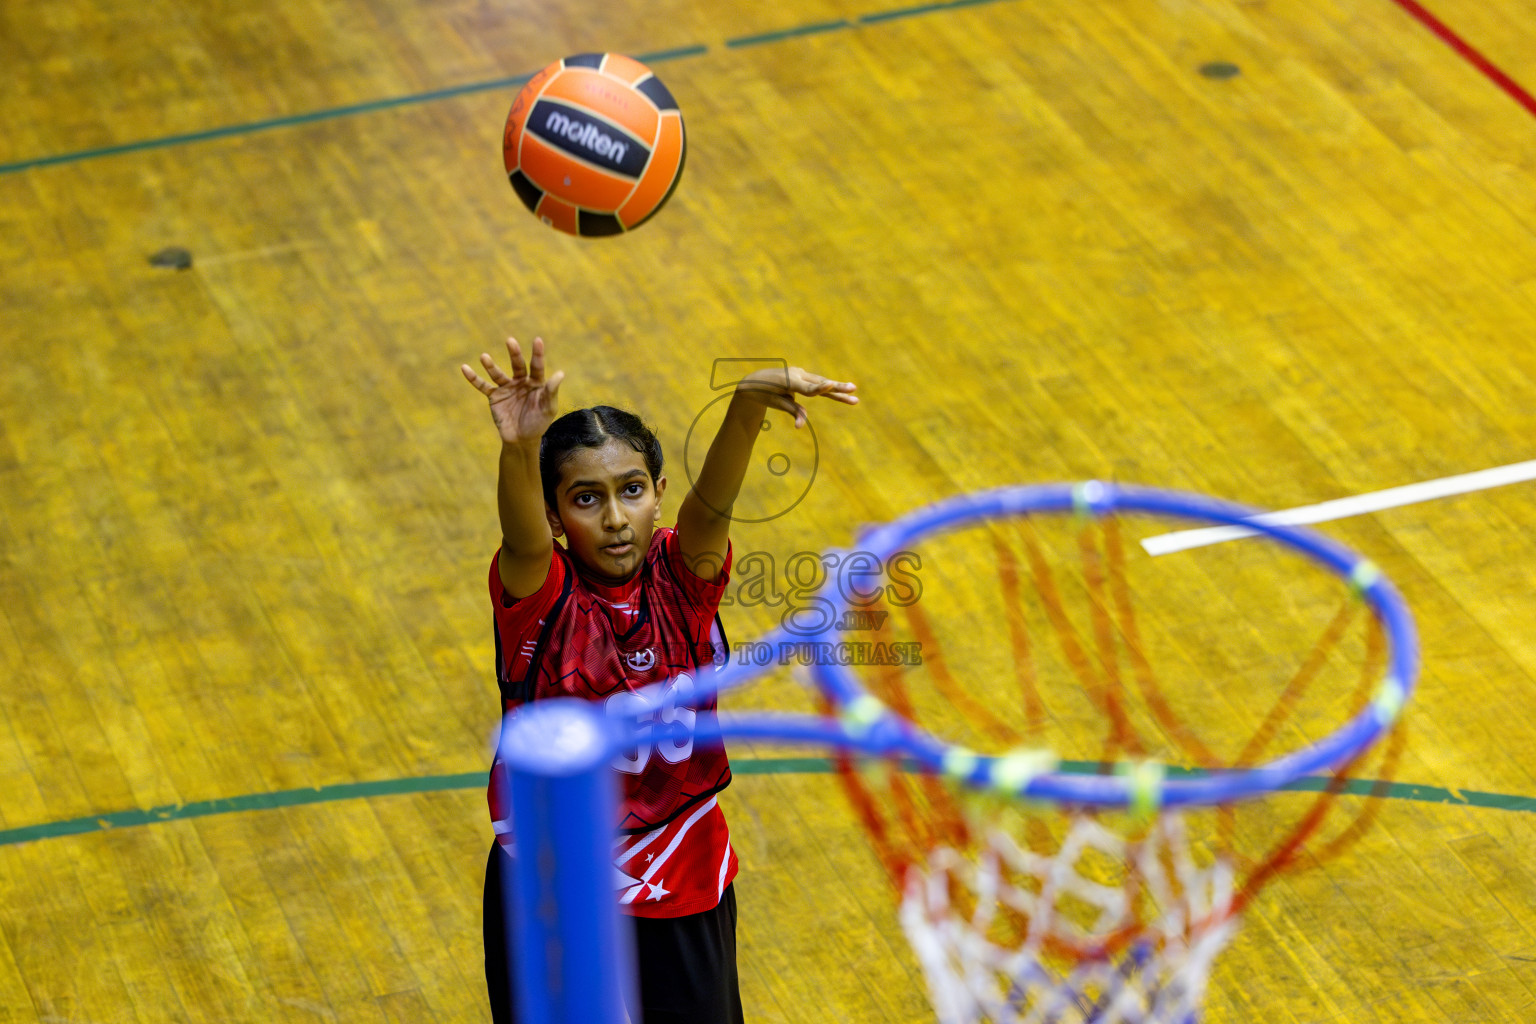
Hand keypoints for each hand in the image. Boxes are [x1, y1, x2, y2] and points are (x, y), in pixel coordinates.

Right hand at [461, 336, 565, 444]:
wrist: (522, 440)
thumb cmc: (539, 423)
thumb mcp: (548, 408)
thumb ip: (551, 391)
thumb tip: (560, 373)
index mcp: (536, 383)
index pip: (537, 366)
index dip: (537, 354)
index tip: (537, 340)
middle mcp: (521, 382)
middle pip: (517, 365)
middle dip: (514, 353)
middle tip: (510, 341)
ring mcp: (506, 388)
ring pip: (498, 374)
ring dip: (490, 365)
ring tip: (484, 357)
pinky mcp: (494, 397)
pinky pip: (483, 386)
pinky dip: (473, 378)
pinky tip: (464, 368)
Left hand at [736, 366, 857, 427]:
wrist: (754, 381)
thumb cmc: (763, 394)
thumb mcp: (775, 403)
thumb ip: (792, 411)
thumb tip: (801, 426)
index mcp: (788, 381)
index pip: (807, 388)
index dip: (819, 388)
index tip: (831, 385)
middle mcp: (796, 374)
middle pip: (819, 383)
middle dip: (837, 387)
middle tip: (854, 389)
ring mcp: (800, 373)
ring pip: (821, 382)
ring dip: (837, 389)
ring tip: (853, 394)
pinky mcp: (802, 376)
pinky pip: (816, 383)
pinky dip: (827, 388)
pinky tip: (842, 392)